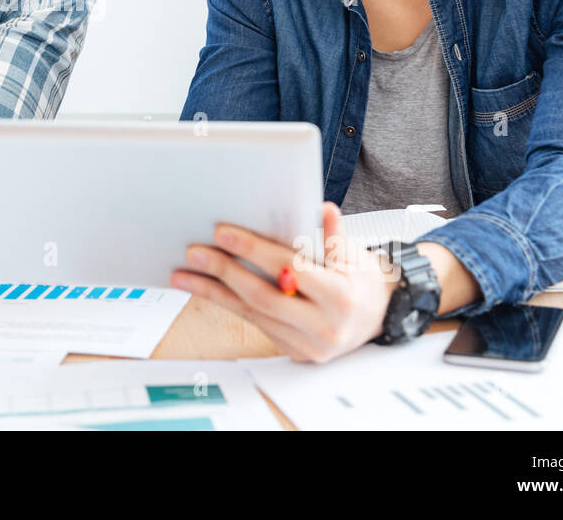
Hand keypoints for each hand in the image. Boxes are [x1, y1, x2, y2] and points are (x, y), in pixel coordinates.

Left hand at [170, 201, 399, 362]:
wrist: (378, 317)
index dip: (255, 251)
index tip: (223, 232)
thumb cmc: (361, 279)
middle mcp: (324, 327)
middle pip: (264, 297)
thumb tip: (324, 210)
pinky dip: (228, 304)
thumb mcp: (355, 255)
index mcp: (341, 297)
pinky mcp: (294, 351)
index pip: (290, 269)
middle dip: (225, 272)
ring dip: (214, 292)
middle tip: (194, 252)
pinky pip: (255, 323)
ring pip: (252, 314)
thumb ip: (335, 237)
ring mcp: (308, 345)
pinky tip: (205, 288)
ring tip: (184, 273)